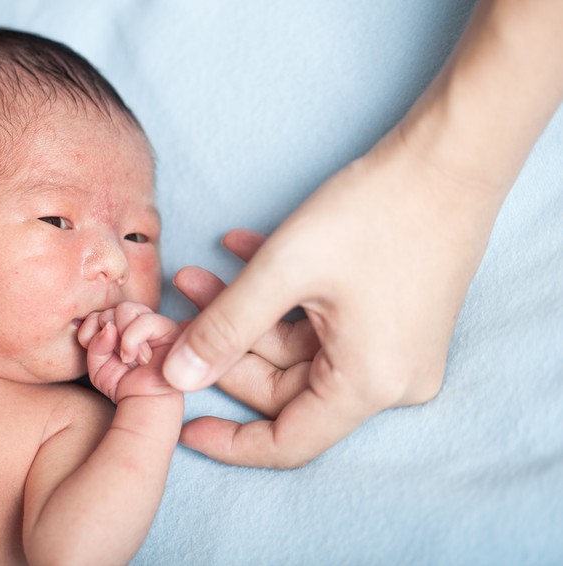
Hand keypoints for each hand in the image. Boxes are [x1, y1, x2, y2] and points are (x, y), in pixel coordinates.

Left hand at [78, 302, 179, 403]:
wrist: (143, 402)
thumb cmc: (122, 383)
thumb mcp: (98, 364)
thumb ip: (95, 343)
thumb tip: (109, 326)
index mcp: (118, 324)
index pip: (98, 312)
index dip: (90, 329)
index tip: (95, 351)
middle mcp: (135, 319)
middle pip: (112, 308)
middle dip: (108, 333)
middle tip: (117, 357)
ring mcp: (153, 321)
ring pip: (127, 309)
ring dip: (122, 336)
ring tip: (127, 358)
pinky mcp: (169, 329)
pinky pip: (146, 321)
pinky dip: (135, 339)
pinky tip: (139, 358)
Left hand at [163, 132, 505, 467]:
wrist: (448, 158)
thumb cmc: (375, 212)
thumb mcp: (285, 271)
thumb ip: (224, 327)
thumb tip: (176, 375)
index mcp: (368, 385)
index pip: (287, 440)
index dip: (230, 440)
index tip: (183, 423)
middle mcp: (386, 379)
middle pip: (283, 385)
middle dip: (224, 345)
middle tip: (179, 311)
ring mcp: (391, 348)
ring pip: (293, 346)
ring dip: (243, 311)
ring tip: (197, 273)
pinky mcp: (389, 318)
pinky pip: (318, 322)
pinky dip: (278, 295)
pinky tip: (239, 251)